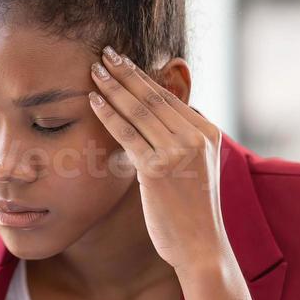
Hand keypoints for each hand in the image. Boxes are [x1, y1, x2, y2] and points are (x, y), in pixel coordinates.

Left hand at [86, 46, 229, 270]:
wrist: (200, 247)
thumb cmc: (192, 212)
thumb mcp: (196, 167)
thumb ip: (182, 141)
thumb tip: (161, 118)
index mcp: (207, 132)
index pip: (168, 97)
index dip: (142, 77)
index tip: (122, 62)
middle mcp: (196, 137)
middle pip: (152, 97)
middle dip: (125, 72)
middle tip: (104, 53)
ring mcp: (178, 151)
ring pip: (138, 110)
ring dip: (112, 87)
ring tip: (93, 70)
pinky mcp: (157, 169)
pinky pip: (127, 133)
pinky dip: (107, 114)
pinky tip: (92, 100)